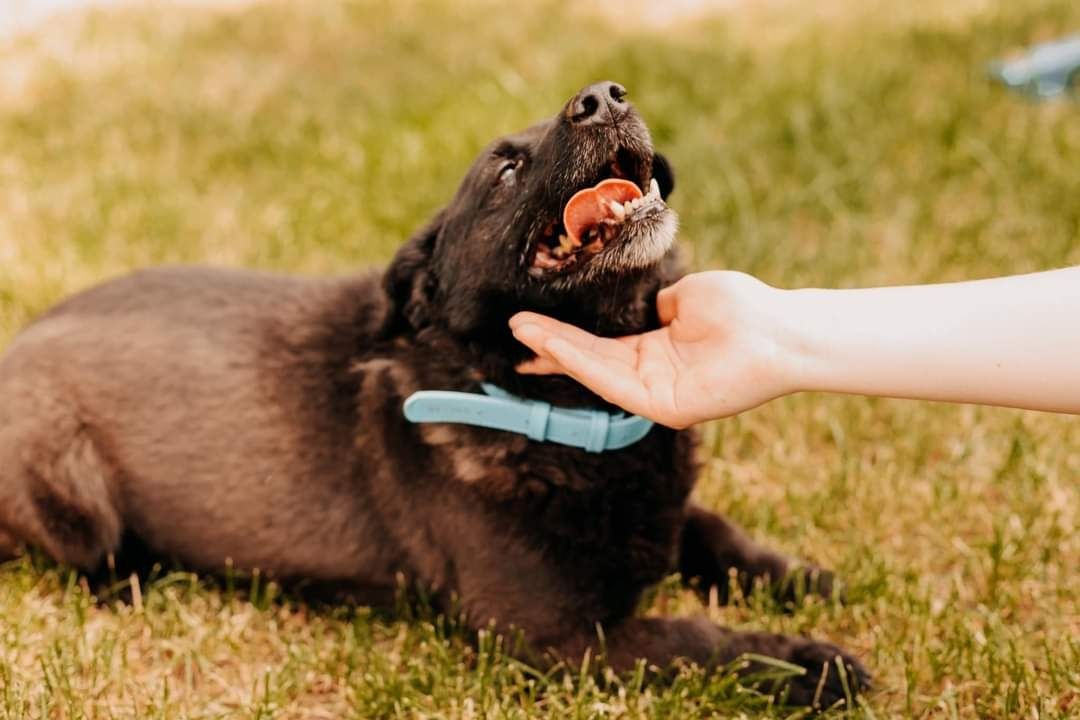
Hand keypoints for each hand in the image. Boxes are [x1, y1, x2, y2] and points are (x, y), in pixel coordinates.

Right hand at [510, 271, 796, 427]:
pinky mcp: (665, 407)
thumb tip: (639, 303)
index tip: (530, 320)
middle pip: (590, 361)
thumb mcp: (684, 296)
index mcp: (655, 349)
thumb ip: (654, 303)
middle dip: (551, 344)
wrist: (780, 328)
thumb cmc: (743, 308)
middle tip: (512, 329)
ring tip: (523, 331)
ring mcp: (656, 393)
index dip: (565, 333)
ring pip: (596, 372)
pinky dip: (582, 362)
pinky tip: (555, 343)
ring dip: (558, 351)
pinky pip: (615, 382)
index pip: (600, 345)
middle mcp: (651, 375)